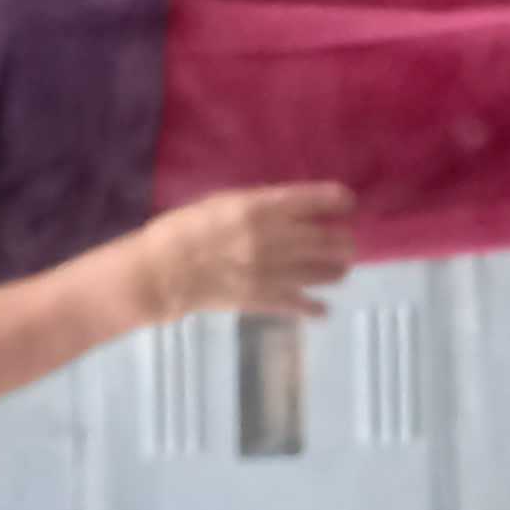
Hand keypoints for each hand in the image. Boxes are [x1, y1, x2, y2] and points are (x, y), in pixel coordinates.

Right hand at [132, 186, 357, 321]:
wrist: (161, 272)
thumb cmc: (186, 227)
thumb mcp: (224, 201)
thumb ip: (261, 203)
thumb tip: (294, 206)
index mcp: (261, 207)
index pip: (317, 201)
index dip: (339, 201)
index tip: (348, 203)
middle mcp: (273, 238)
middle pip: (329, 239)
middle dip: (344, 240)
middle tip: (345, 240)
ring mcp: (271, 271)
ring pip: (324, 272)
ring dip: (337, 269)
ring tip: (339, 268)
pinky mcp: (263, 299)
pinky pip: (301, 304)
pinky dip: (316, 308)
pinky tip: (322, 309)